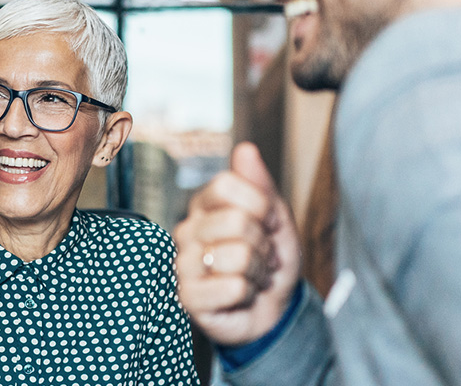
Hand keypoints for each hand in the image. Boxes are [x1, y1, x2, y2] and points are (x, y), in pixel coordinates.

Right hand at [173, 142, 301, 345]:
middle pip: (236, 221)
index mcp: (204, 206)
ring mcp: (184, 263)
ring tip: (251, 277)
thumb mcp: (277, 221)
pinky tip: (239, 296)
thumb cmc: (270, 263)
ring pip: (238, 256)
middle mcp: (188, 230)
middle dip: (263, 244)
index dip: (260, 206)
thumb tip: (245, 149)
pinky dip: (248, 294)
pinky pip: (233, 287)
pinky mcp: (188, 296)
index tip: (267, 224)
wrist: (272, 310)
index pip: (227, 185)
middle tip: (260, 257)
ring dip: (258, 273)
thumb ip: (260, 186)